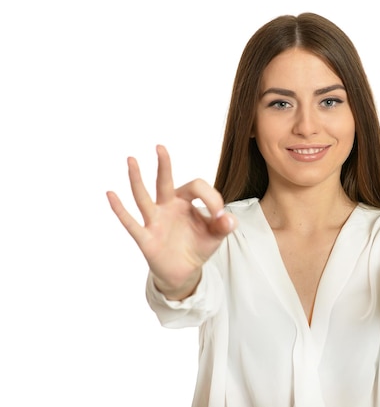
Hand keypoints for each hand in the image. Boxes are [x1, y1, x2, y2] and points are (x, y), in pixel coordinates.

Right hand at [106, 145, 236, 299]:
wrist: (184, 270)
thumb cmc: (198, 245)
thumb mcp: (216, 235)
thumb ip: (224, 226)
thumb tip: (229, 219)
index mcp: (185, 201)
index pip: (196, 187)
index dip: (212, 199)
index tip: (221, 216)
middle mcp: (167, 206)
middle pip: (164, 182)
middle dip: (163, 165)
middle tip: (160, 147)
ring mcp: (155, 221)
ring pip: (143, 197)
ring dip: (137, 179)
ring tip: (131, 159)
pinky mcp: (146, 238)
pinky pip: (131, 223)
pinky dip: (120, 210)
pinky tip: (110, 194)